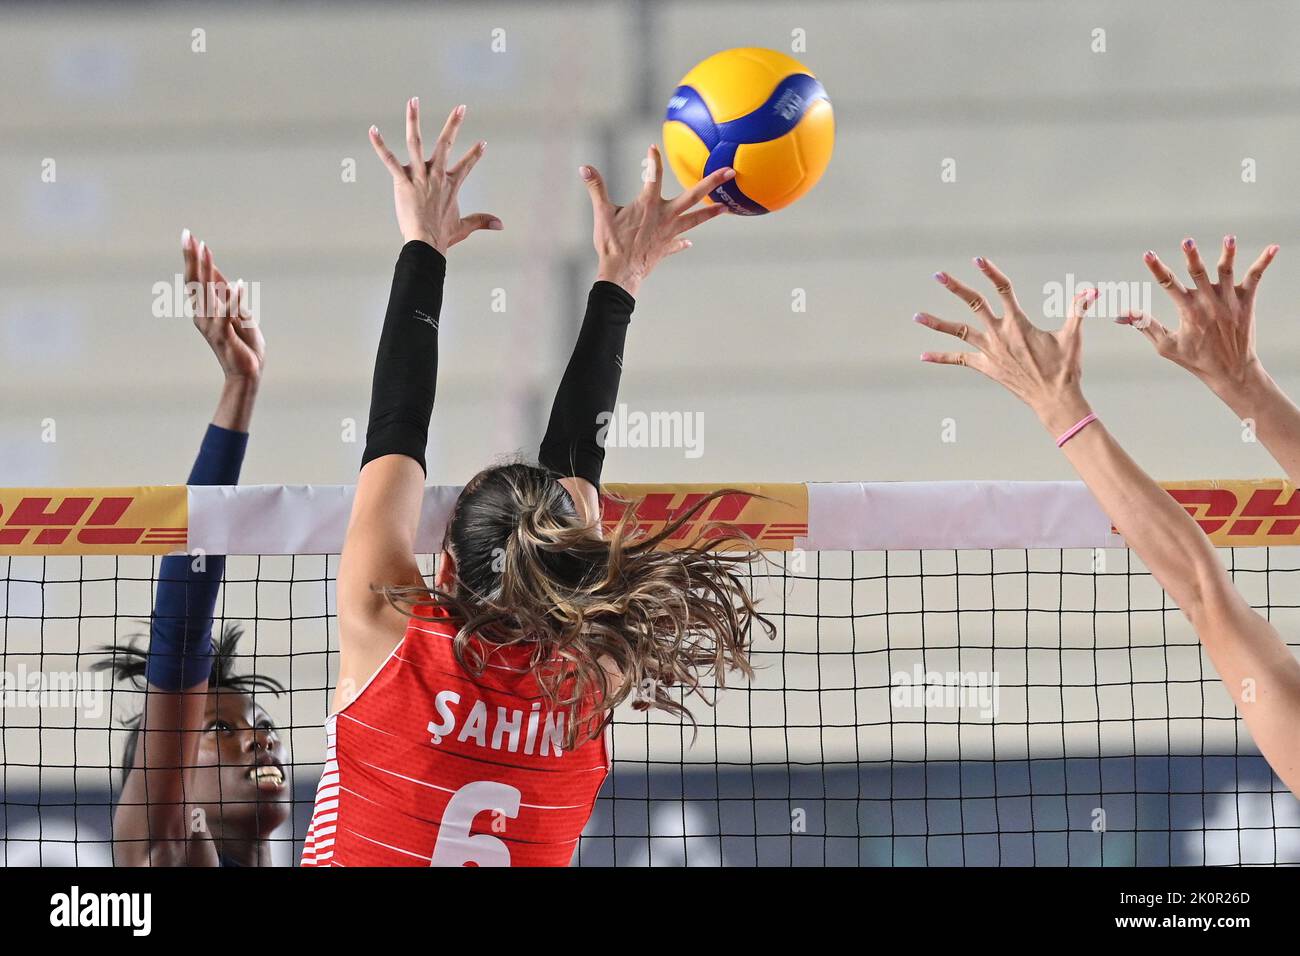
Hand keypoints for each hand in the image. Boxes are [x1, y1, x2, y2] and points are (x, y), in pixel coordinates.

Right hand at [182, 229, 263, 382]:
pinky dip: (233, 299)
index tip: (190, 236)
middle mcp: (203, 315)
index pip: (196, 279)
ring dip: (207, 271)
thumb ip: (227, 295)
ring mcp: (212, 326)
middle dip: (192, 258)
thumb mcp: (237, 313)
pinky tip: (238, 283)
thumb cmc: (243, 345)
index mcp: (205, 309)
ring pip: (206, 294)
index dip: (193, 258)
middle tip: (188, 235)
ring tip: (206, 250)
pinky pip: (227, 315)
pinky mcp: (225, 336)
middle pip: (195, 282)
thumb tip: (219, 272)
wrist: (247, 373)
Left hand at [368, 98, 501, 252]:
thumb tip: (502, 225)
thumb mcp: (464, 227)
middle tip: (461, 107)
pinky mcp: (403, 181)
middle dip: (454, 124)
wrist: (426, 242)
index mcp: (451, 185)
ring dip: (413, 120)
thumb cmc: (443, 236)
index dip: (475, 154)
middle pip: (446, 144)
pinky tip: (373, 130)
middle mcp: (436, 175)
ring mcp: (419, 176)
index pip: (466, 165)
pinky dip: (380, 145)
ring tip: (413, 100)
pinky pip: (389, 160)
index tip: (483, 142)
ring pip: (415, 142)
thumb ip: (482, 221)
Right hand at [580, 145, 734, 295]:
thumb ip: (596, 188)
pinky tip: (688, 242)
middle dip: (712, 182)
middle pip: (694, 195)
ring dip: (711, 212)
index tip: (653, 147)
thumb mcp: (602, 213)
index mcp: (649, 204)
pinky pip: (679, 242)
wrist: (620, 273)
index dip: (653, 160)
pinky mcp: (667, 247)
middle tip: (730, 172)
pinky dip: (683, 241)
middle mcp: (665, 215)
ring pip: (696, 219)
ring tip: (726, 207)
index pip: (654, 175)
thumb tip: (584, 168)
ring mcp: (670, 232)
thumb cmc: (611, 243)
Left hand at [916, 258, 1096, 434]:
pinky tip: (922, 355)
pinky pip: (958, 361)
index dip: (991, 273)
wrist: (1053, 399)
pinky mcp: (984, 367)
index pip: (1003, 290)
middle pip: (973, 305)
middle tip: (938, 275)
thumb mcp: (1072, 336)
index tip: (978, 260)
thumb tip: (1092, 290)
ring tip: (917, 315)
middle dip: (956, 288)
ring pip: (958, 332)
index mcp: (1018, 323)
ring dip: (937, 323)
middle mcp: (999, 334)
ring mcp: (989, 351)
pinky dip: (940, 358)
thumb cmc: (1064, 367)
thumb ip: (1078, 309)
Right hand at [1118, 237, 1278, 396]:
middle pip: (1198, 274)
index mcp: (1188, 312)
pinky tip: (1273, 248)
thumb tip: (1121, 314)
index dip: (1156, 269)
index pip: (1168, 285)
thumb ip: (1144, 325)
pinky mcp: (1246, 301)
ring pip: (1227, 271)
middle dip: (1192, 257)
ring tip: (1228, 238)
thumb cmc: (1196, 359)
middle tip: (1187, 241)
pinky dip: (1263, 262)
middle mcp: (1209, 303)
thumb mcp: (1166, 345)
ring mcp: (1229, 301)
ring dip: (1227, 254)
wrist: (1232, 371)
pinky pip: (1255, 278)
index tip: (1147, 254)